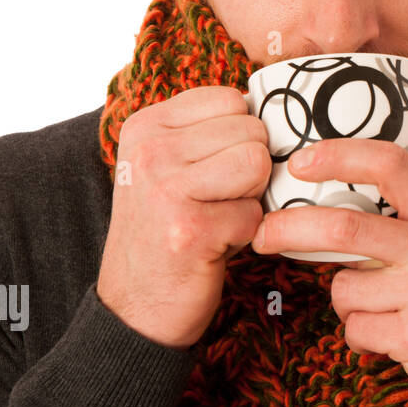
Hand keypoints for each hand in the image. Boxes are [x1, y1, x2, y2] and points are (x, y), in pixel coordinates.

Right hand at [97, 87, 269, 349]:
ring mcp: (166, 188)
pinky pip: (256, 214)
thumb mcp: (168, 166)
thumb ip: (207, 130)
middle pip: (253, 132)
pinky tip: (213, 246)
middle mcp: (150, 150)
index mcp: (146, 125)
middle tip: (213, 202)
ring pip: (259, 165)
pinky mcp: (190, 229)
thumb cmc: (167, 229)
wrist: (135, 307)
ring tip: (216, 218)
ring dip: (251, 199)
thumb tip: (272, 103)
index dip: (240, 138)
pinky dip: (246, 235)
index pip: (232, 99)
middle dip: (249, 171)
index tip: (210, 171)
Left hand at [249, 138, 407, 406]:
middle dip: (290, 229)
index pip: (391, 165)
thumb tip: (337, 196)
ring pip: (344, 288)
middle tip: (264, 234)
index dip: (340, 156)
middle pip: (343, 226)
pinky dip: (362, 336)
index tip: (301, 162)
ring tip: (385, 309)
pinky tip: (394, 336)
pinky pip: (356, 329)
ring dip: (348, 302)